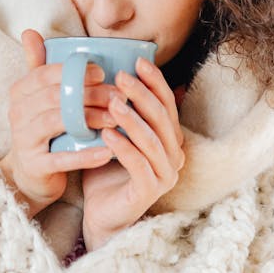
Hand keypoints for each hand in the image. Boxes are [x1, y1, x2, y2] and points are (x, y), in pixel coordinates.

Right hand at [0, 29, 115, 216]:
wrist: (31, 175)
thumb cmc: (42, 128)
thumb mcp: (37, 96)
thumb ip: (38, 65)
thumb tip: (30, 31)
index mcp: (19, 92)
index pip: (45, 74)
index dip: (74, 71)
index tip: (103, 72)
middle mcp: (17, 113)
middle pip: (56, 96)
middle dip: (90, 94)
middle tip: (119, 96)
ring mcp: (24, 140)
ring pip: (59, 122)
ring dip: (92, 119)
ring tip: (117, 119)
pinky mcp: (35, 166)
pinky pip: (63, 158)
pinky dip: (86, 155)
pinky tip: (109, 151)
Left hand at [81, 57, 184, 250]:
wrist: (99, 212)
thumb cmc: (105, 168)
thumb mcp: (110, 130)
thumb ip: (114, 104)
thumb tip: (109, 66)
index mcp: (168, 136)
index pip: (166, 102)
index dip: (154, 81)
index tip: (137, 60)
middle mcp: (173, 154)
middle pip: (161, 117)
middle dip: (141, 94)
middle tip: (121, 76)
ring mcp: (165, 174)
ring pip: (151, 140)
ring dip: (132, 119)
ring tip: (111, 103)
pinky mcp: (150, 191)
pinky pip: (139, 165)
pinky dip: (123, 147)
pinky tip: (106, 134)